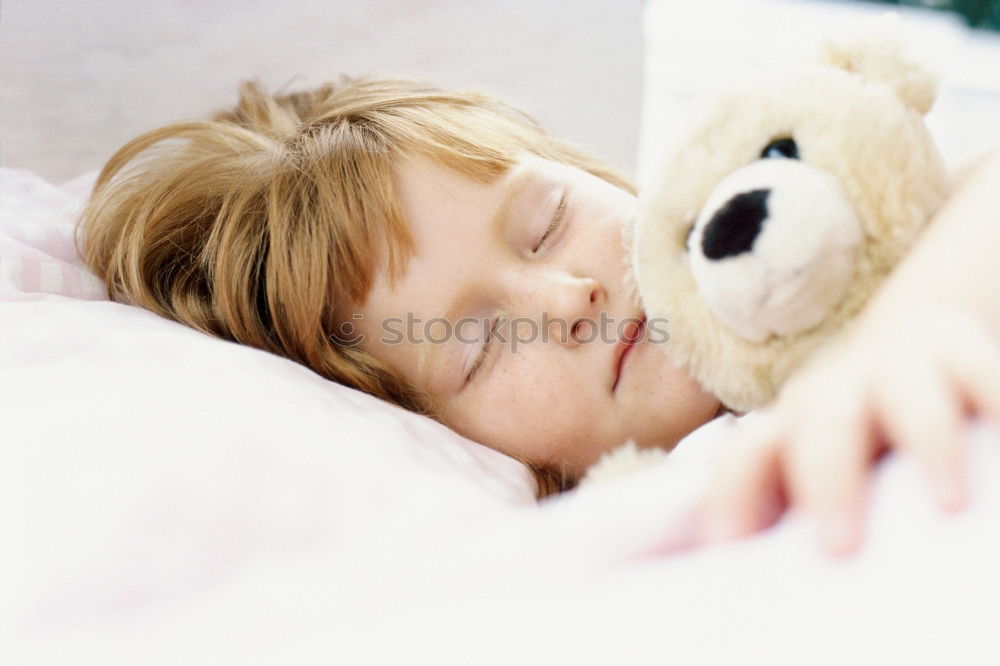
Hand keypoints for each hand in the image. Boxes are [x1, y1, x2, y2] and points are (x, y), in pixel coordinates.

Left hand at [703, 305, 999, 554]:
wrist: (919, 338)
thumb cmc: (859, 435)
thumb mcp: (822, 468)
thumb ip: (793, 513)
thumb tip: (748, 576)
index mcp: (791, 432)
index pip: (747, 453)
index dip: (731, 492)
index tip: (727, 544)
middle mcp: (836, 398)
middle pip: (820, 422)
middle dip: (826, 482)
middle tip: (839, 547)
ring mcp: (897, 371)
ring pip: (902, 393)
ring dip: (926, 444)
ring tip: (953, 504)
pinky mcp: (956, 353)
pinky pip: (976, 368)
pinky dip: (993, 399)